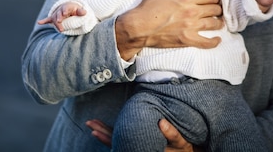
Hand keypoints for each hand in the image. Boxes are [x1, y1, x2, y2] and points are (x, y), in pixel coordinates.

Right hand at [37, 2, 85, 31]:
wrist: (69, 8)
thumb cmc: (74, 10)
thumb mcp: (79, 10)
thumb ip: (81, 11)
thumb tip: (85, 12)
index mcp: (66, 7)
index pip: (65, 8)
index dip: (64, 11)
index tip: (64, 13)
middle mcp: (60, 10)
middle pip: (58, 14)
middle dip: (59, 18)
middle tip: (60, 22)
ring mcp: (56, 14)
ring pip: (54, 18)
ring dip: (56, 23)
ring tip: (60, 29)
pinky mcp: (53, 18)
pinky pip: (47, 19)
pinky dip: (43, 21)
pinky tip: (39, 22)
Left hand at [87, 118, 202, 151]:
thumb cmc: (183, 149)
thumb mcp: (181, 143)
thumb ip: (172, 133)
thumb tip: (161, 122)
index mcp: (143, 149)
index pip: (121, 142)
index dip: (107, 135)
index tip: (95, 129)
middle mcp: (137, 149)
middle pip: (115, 142)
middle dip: (101, 131)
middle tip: (89, 123)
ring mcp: (137, 147)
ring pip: (117, 142)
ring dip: (104, 133)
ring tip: (92, 125)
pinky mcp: (139, 144)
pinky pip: (123, 140)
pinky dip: (112, 134)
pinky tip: (105, 130)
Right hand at [115, 0, 223, 60]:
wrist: (139, 26)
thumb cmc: (149, 5)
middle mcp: (192, 11)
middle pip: (215, 9)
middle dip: (217, 8)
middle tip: (217, 9)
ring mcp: (191, 27)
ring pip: (214, 24)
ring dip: (219, 22)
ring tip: (218, 21)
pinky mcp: (188, 40)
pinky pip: (207, 42)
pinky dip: (214, 41)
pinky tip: (217, 39)